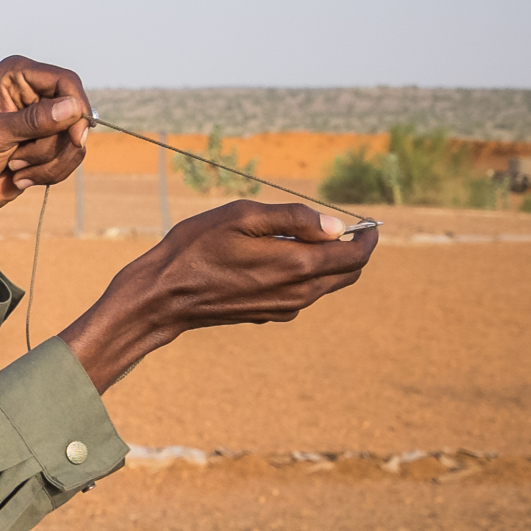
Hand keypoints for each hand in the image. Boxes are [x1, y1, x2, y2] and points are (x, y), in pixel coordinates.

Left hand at [0, 56, 90, 284]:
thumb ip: (32, 121)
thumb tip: (73, 107)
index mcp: (16, 75)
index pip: (66, 81)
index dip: (76, 108)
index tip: (74, 138)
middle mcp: (34, 90)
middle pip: (76, 113)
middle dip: (51, 146)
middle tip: (16, 160)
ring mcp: (44, 118)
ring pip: (75, 139)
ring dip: (47, 163)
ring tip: (14, 167)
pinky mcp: (50, 143)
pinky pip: (72, 156)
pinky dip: (50, 173)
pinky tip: (21, 177)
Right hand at [59, 202, 377, 389]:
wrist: (163, 297)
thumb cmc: (195, 249)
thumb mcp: (240, 216)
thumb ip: (292, 218)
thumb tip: (334, 224)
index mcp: (297, 265)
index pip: (355, 255)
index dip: (367, 237)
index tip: (367, 223)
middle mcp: (299, 292)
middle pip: (347, 273)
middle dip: (353, 250)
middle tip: (341, 228)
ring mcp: (285, 307)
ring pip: (326, 285)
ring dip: (328, 262)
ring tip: (305, 238)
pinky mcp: (269, 314)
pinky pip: (303, 294)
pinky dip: (305, 275)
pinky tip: (278, 259)